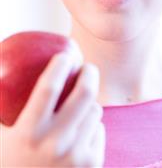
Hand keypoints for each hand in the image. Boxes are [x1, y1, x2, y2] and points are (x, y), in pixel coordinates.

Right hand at [1, 52, 105, 166]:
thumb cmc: (10, 164)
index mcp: (28, 134)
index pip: (48, 89)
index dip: (58, 66)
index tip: (65, 55)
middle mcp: (55, 144)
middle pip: (83, 95)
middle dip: (90, 73)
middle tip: (88, 67)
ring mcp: (76, 157)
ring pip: (95, 111)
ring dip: (89, 103)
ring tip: (79, 107)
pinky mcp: (92, 165)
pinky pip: (99, 131)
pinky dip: (92, 126)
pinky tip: (81, 133)